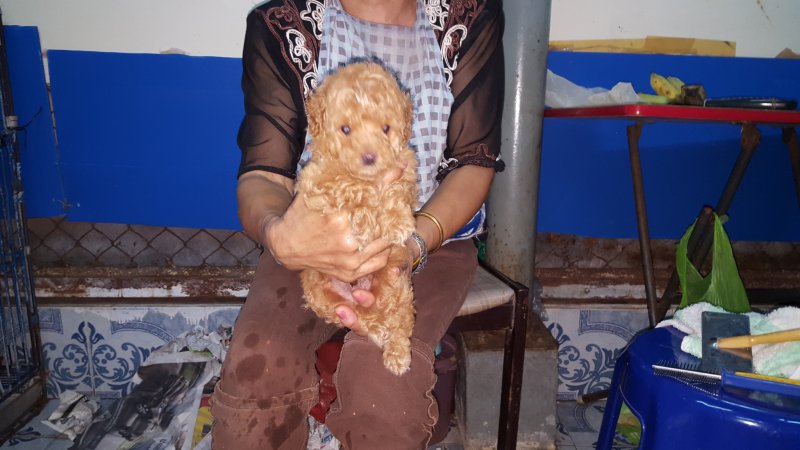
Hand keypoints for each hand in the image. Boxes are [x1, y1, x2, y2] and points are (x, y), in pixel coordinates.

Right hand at [263, 160, 408, 283]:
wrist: (286, 245)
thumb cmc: (301, 214)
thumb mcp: (316, 189)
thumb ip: (338, 176)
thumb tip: (361, 157)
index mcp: (339, 216)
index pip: (374, 194)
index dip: (389, 179)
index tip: (401, 168)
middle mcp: (348, 239)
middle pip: (385, 220)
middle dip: (391, 207)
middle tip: (396, 199)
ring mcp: (351, 259)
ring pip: (386, 242)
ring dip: (391, 230)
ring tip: (390, 220)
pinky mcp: (350, 271)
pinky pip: (380, 261)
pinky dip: (384, 250)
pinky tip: (381, 240)